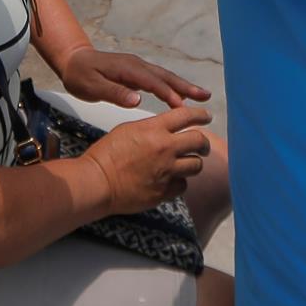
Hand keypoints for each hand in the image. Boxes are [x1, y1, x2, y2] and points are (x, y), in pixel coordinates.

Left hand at [58, 46, 211, 109]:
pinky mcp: (136, 73)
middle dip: (186, 86)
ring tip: (201, 96)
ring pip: (164, 77)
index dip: (168, 94)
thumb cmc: (80, 75)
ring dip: (183, 86)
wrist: (73, 60)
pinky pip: (158, 80)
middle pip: (165, 77)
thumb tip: (137, 100)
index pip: (152, 82)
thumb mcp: (91, 86)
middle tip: (205, 97)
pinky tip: (180, 96)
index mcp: (127, 69)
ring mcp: (137, 68)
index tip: (183, 106)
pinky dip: (171, 87)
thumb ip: (114, 93)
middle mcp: (136, 65)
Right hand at [84, 105, 213, 212]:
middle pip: (199, 141)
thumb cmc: (106, 155)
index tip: (207, 116)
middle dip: (203, 143)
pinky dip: (179, 183)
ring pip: (196, 165)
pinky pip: (182, 186)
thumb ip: (151, 128)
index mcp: (154, 129)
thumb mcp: (127, 129)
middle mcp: (165, 148)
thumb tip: (165, 131)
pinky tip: (171, 181)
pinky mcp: (164, 191)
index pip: (187, 116)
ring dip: (193, 163)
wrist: (98, 182)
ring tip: (186, 164)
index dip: (201, 115)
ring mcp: (166, 171)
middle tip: (202, 145)